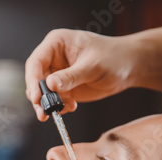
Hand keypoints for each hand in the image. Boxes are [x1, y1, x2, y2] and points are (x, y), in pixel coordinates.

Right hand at [25, 29, 140, 120]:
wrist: (129, 67)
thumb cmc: (114, 57)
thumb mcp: (93, 66)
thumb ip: (71, 76)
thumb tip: (49, 85)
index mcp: (56, 44)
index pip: (36, 62)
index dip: (33, 80)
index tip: (36, 97)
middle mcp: (53, 58)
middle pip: (35, 79)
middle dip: (38, 97)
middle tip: (42, 113)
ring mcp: (57, 74)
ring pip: (42, 92)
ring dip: (47, 105)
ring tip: (59, 111)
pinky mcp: (64, 88)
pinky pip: (53, 100)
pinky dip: (58, 107)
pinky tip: (71, 107)